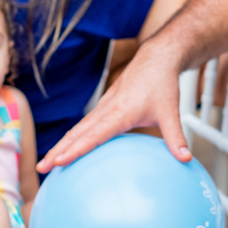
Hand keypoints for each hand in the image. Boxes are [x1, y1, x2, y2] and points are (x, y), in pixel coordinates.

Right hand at [36, 40, 190, 172]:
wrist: (156, 58)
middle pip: (77, 133)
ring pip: (77, 129)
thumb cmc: (162, 83)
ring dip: (61, 145)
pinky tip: (68, 149)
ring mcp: (103, 107)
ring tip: (47, 163)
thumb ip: (176, 137)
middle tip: (42, 169)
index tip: (60, 161)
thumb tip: (185, 159)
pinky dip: (72, 137)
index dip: (76, 149)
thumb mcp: (171, 111)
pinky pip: (84, 124)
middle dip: (58, 151)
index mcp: (120, 113)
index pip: (94, 135)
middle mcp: (107, 109)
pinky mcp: (105, 106)